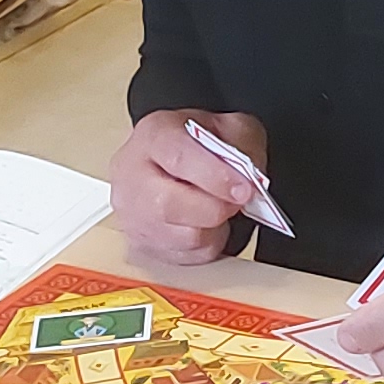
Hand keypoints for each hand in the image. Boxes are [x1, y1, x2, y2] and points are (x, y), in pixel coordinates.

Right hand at [113, 108, 267, 264]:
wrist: (168, 164)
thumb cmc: (195, 146)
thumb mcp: (228, 127)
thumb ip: (243, 145)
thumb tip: (251, 179)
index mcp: (153, 136)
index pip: (179, 158)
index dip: (216, 177)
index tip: (245, 189)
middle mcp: (133, 176)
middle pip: (169, 205)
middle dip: (215, 207)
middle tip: (237, 201)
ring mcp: (134, 214)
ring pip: (185, 237)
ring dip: (215, 227)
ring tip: (218, 206)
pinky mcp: (144, 245)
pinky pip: (189, 257)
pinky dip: (208, 244)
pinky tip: (206, 222)